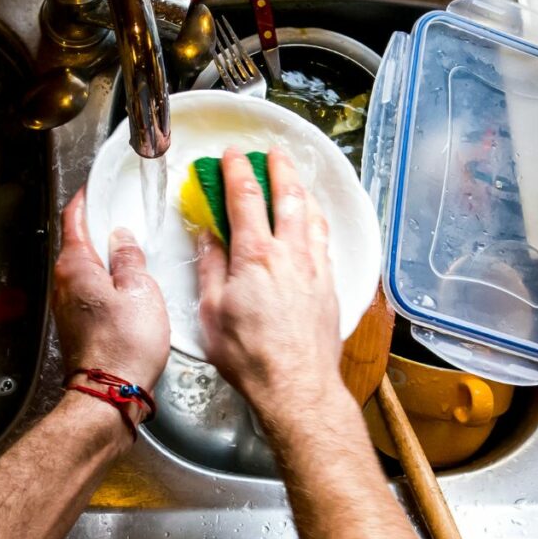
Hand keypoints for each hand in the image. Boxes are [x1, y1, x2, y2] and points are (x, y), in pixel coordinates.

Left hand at [53, 188, 169, 392]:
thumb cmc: (126, 344)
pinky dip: (107, 279)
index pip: (73, 220)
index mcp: (76, 267)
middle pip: (78, 243)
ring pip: (85, 268)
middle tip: (123, 213)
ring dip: (105, 256)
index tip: (96, 187)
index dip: (86, 200)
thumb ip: (130, 258)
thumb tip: (122, 238)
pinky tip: (129, 284)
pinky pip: (91, 290)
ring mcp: (68, 306)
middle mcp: (64, 284)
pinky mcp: (79, 324)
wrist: (112, 393)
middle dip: (98, 227)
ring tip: (132, 248)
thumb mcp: (140, 290)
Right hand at [197, 148, 342, 418]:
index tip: (232, 155)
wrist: (296, 385)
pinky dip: (318, 220)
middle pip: (287, 196)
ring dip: (302, 189)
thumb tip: (208, 236)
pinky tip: (315, 220)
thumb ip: (211, 267)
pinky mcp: (329, 284)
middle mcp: (290, 254)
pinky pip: (325, 239)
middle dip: (279, 168)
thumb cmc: (251, 357)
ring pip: (312, 214)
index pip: (246, 198)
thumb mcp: (212, 312)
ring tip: (295, 177)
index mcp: (255, 256)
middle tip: (272, 152)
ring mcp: (314, 268)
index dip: (238, 170)